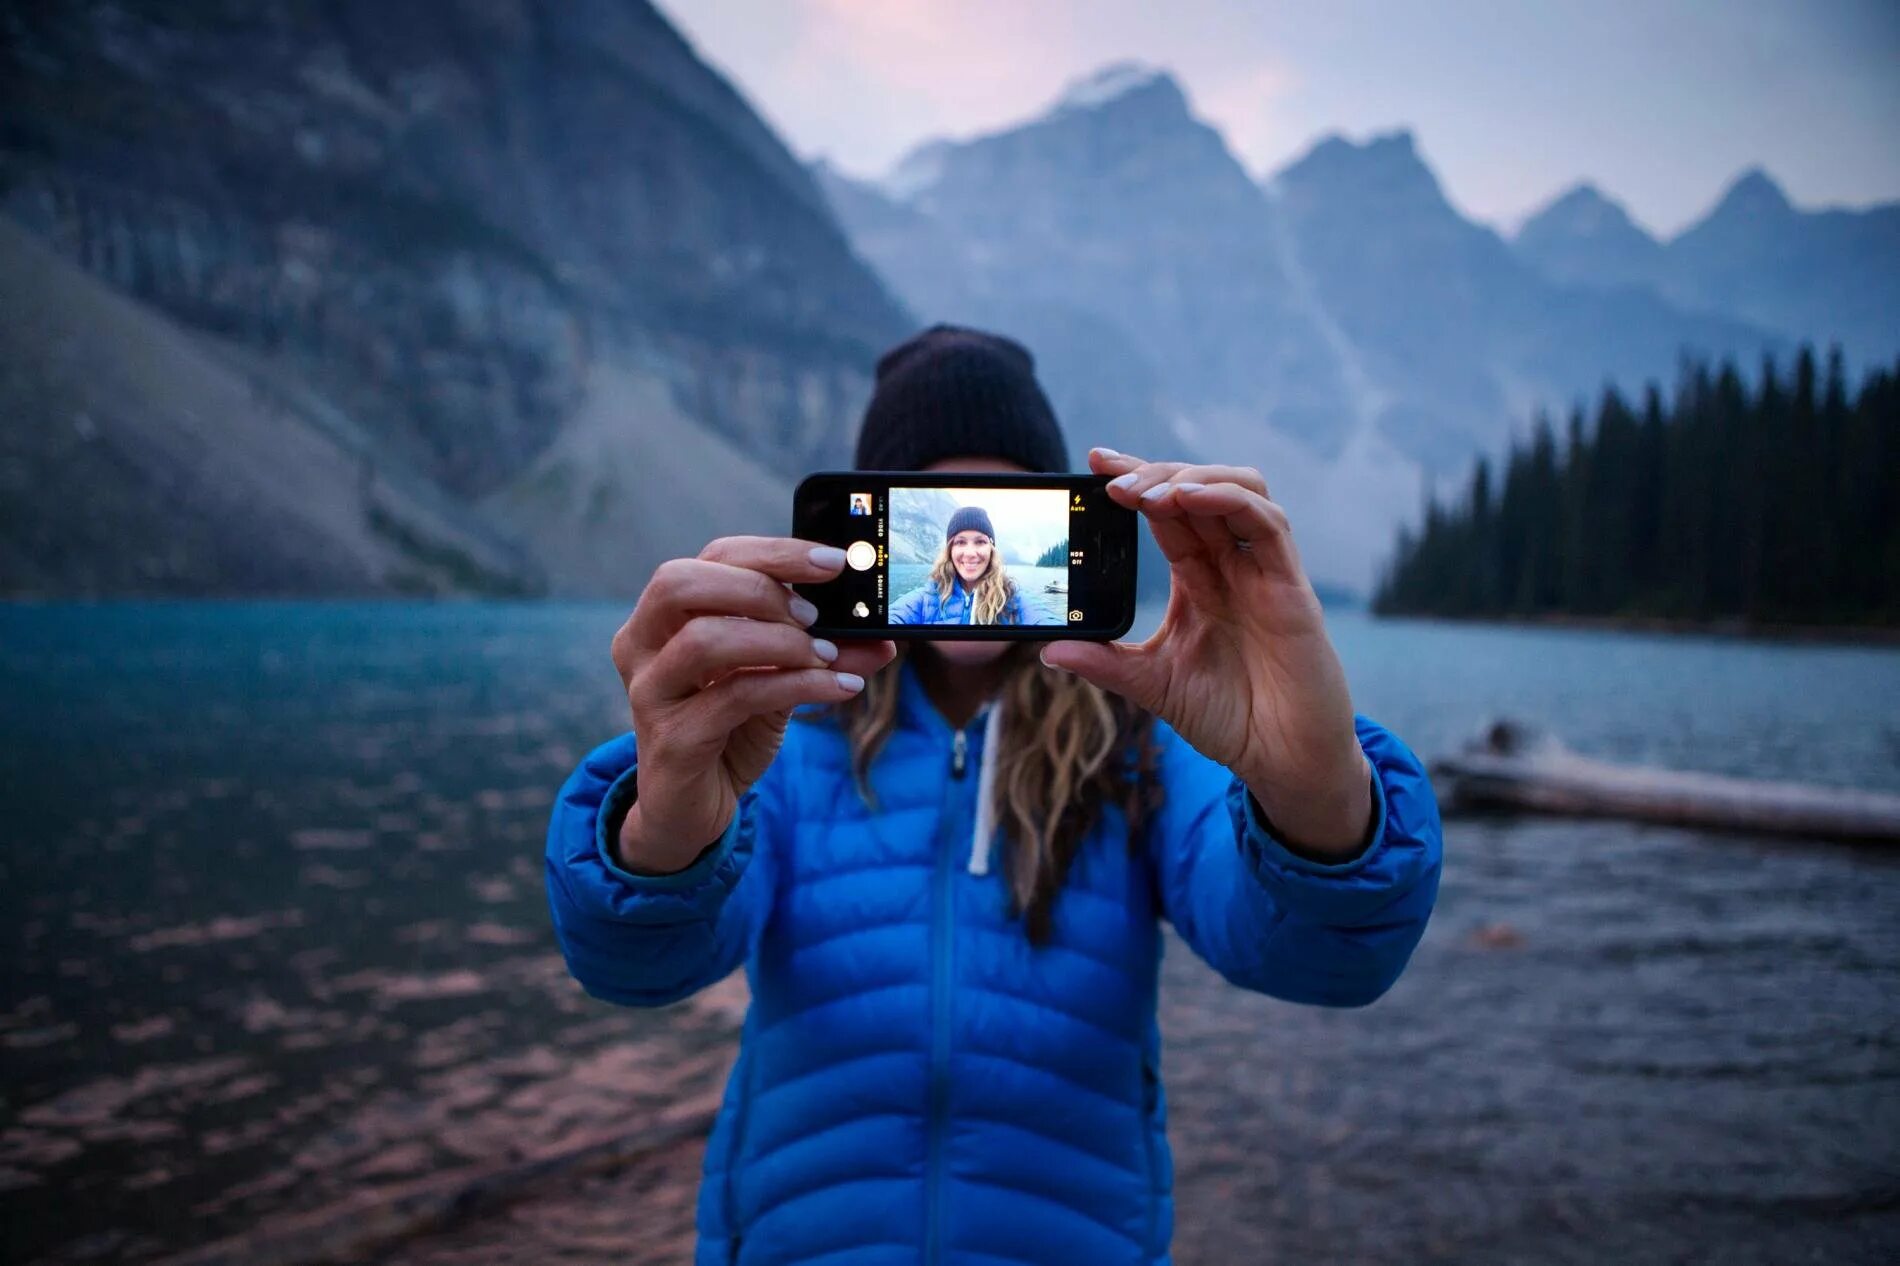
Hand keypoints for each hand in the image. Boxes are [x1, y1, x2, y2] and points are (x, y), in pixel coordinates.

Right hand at [611, 537, 895, 871]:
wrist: (692, 809)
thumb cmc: (729, 732)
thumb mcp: (779, 683)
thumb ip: (821, 655)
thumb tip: (882, 639)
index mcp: (665, 617)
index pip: (713, 558)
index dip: (774, 553)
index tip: (835, 562)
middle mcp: (642, 645)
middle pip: (682, 583)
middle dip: (760, 588)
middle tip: (815, 614)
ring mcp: (650, 692)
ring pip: (703, 639)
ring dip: (778, 640)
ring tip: (825, 655)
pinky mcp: (671, 739)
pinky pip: (735, 697)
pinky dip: (796, 685)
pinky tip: (838, 688)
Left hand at [1039, 448, 1371, 857]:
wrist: (1282, 761)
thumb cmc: (1231, 719)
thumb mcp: (1153, 686)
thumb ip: (1106, 664)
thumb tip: (1048, 650)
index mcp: (1200, 581)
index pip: (1167, 514)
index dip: (1136, 481)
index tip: (1094, 464)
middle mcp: (1233, 566)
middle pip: (1198, 489)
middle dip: (1153, 473)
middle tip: (1109, 477)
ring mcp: (1264, 572)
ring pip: (1238, 490)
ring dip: (1190, 478)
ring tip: (1145, 492)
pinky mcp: (1291, 587)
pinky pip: (1268, 524)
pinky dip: (1229, 499)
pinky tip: (1190, 499)